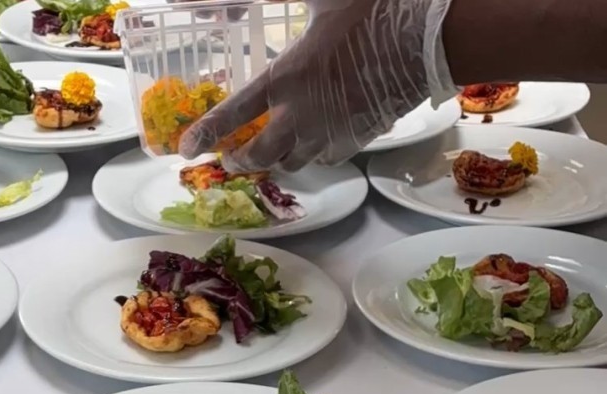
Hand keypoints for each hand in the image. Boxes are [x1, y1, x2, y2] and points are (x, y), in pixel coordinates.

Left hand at [179, 0, 455, 170]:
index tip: (186, 149)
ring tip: (269, 150)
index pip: (234, 115)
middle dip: (240, 159)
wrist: (425, 39)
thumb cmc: (372, 9)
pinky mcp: (356, 140)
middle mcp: (302, 116)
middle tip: (230, 159)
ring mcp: (331, 133)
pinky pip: (325, 157)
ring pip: (292, 162)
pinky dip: (311, 155)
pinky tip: (312, 143)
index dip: (206, 134)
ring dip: (275, 159)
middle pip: (260, 154)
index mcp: (286, 78)